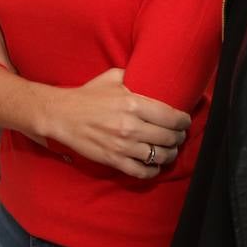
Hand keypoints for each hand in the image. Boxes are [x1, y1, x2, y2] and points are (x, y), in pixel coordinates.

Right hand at [43, 68, 189, 179]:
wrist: (61, 115)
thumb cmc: (87, 95)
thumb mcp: (112, 77)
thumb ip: (134, 76)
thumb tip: (153, 75)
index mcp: (133, 103)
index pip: (171, 117)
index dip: (183, 121)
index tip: (184, 121)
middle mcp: (130, 126)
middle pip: (169, 137)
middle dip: (178, 138)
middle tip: (178, 135)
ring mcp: (122, 146)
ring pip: (159, 156)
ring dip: (169, 154)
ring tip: (169, 150)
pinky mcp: (114, 160)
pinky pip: (142, 171)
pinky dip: (153, 170)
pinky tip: (154, 165)